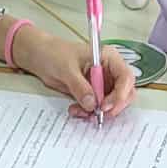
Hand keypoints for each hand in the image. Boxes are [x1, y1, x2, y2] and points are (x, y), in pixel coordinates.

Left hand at [12, 26, 137, 121]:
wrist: (41, 57)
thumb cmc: (55, 53)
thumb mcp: (67, 69)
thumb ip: (80, 86)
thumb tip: (92, 104)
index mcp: (109, 57)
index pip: (126, 77)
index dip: (120, 94)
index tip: (105, 106)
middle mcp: (109, 71)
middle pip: (124, 93)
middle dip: (113, 106)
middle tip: (97, 114)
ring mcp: (102, 83)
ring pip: (112, 103)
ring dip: (99, 112)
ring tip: (80, 111)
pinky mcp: (93, 93)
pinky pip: (98, 107)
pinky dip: (89, 112)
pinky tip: (76, 110)